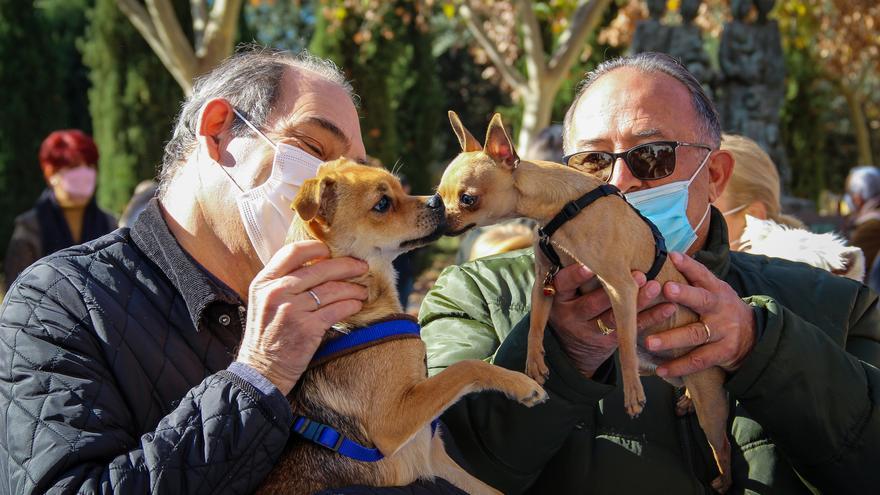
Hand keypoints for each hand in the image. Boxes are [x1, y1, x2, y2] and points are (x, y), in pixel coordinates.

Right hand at [236, 240, 368, 393]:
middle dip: (346, 266)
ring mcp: (292, 309)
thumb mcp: (264, 302)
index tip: (332, 250)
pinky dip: (350, 305)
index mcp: (264, 282)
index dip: (316, 247)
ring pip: (332, 289)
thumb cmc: (266, 336)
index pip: (293, 252)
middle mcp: (277, 292)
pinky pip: (336, 310)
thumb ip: (282, 283)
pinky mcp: (307, 328)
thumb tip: (315, 265)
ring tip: (362, 290)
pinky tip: (357, 305)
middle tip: (361, 267)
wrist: (261, 370)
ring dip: (352, 288)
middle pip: (319, 269)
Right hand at [550, 264, 676, 377]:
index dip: (575, 276)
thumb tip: (599, 227)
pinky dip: (651, 318)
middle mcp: (572, 316)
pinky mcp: (609, 342)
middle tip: (636, 274)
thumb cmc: (574, 299)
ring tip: (654, 286)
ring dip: (637, 302)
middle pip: (591, 304)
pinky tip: (668, 307)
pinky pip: (631, 330)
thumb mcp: (567, 289)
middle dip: (613, 290)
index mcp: (560, 298)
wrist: (574, 345)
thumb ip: (577, 265)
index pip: (563, 284)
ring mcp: (590, 331)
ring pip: (613, 318)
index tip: (590, 265)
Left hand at [646, 252, 755, 377]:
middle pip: (702, 300)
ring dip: (671, 339)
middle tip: (665, 289)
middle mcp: (720, 308)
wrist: (754, 337)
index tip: (673, 255)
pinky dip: (679, 366)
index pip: (703, 274)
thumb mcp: (714, 292)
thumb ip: (694, 280)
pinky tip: (660, 369)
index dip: (689, 265)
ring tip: (649, 342)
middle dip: (684, 294)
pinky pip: (698, 360)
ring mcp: (723, 331)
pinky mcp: (723, 352)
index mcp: (716, 290)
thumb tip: (666, 257)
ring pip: (695, 334)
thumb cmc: (721, 310)